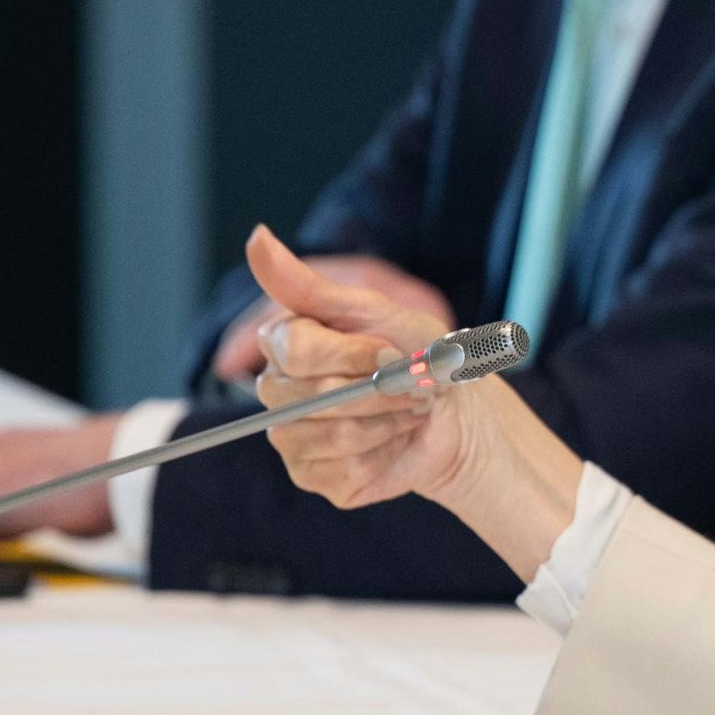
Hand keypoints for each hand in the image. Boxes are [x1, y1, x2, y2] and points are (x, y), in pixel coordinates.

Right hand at [241, 226, 581, 576]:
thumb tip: (255, 238)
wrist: (459, 413)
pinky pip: (341, 469)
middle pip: (309, 395)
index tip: (391, 349)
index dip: (351, 354)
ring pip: (330, 434)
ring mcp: (292, 436)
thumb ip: (309, 284)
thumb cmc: (418, 354)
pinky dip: (384, 452)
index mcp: (286, 344)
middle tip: (412, 384)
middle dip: (377, 389)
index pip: (294, 350)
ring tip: (408, 410)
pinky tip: (395, 440)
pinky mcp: (314, 476)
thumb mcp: (375, 311)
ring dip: (387, 421)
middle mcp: (279, 390)